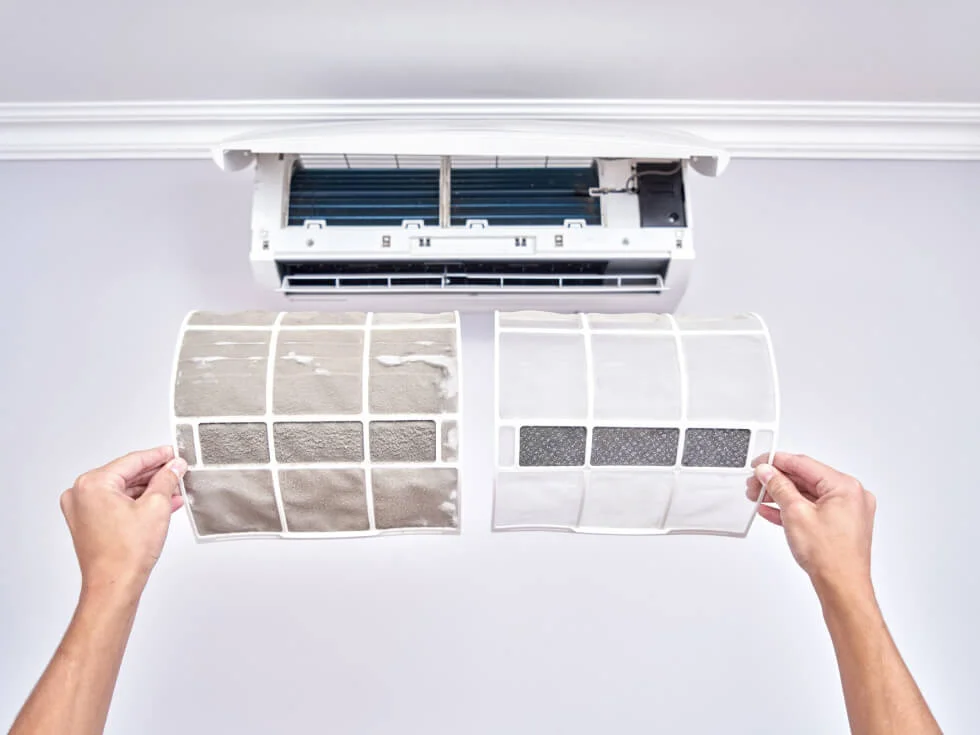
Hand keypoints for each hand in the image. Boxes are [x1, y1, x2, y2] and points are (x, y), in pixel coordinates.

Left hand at [60, 446, 187, 598]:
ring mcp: (82, 510)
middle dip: (154, 474)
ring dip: (149, 490)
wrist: (114, 585)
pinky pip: (116, 504)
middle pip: (126, 474)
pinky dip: (137, 503)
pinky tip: (161, 503)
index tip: (173, 454)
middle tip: (176, 470)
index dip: (158, 456)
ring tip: (174, 489)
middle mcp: (81, 494)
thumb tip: (173, 467)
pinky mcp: (88, 523)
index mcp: (92, 484)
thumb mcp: (156, 507)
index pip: (132, 461)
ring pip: (122, 490)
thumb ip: (166, 480)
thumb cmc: (126, 554)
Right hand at [747, 453, 875, 595]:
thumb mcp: (795, 514)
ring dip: (782, 495)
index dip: (777, 462)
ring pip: (808, 494)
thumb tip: (768, 472)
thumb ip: (779, 487)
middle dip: (777, 481)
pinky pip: (813, 509)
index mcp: (846, 487)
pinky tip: (772, 510)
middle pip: (806, 479)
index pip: (804, 464)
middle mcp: (851, 496)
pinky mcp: (841, 524)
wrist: (842, 588)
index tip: (760, 463)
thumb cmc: (830, 557)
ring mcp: (848, 511)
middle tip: (755, 483)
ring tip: (759, 496)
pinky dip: (793, 508)